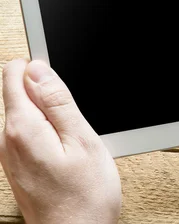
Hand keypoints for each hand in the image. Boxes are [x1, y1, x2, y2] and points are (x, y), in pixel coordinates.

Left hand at [0, 59, 120, 223]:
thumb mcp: (82, 140)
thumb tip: (37, 69)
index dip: (40, 67)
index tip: (61, 80)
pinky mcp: (18, 164)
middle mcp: (8, 139)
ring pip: (27, 112)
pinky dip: (50, 132)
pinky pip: (29, 132)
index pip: (14, 74)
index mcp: (23, 128)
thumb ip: (58, 102)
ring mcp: (11, 154)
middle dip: (50, 94)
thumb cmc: (85, 196)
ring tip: (76, 138)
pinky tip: (69, 151)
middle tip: (78, 118)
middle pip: (20, 92)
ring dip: (53, 115)